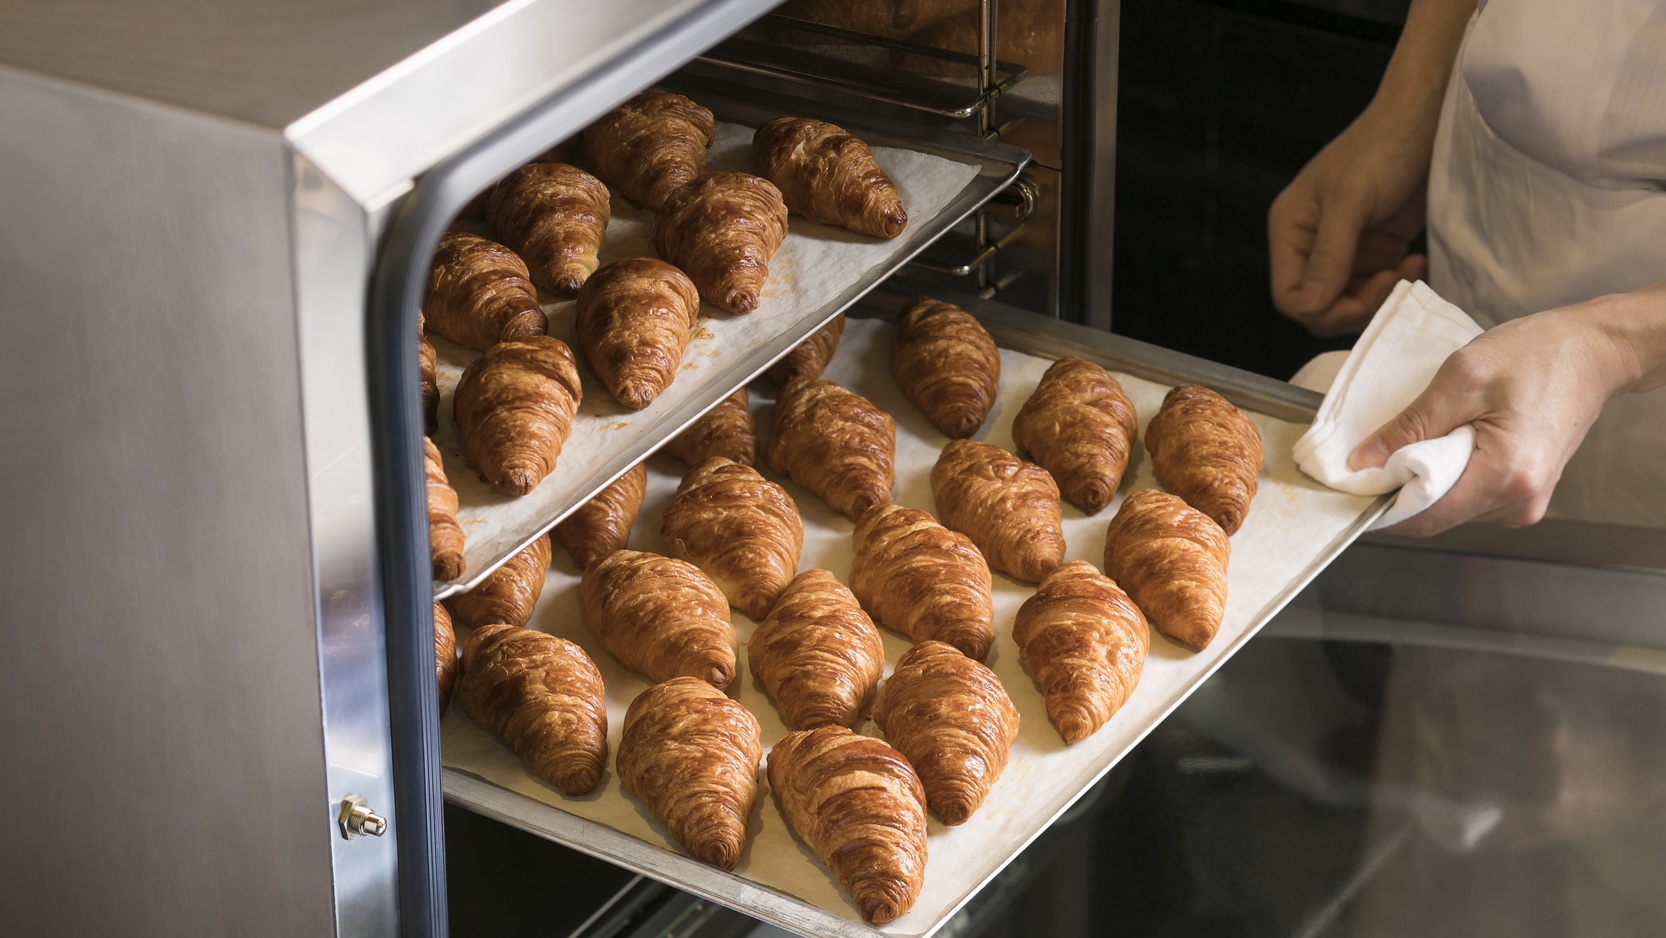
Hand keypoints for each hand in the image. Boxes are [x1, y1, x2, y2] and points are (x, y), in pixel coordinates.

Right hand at [1268, 110, 1431, 336]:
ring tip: (1408, 269)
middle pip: (1320, 306)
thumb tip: (1310, 308)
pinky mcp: (1376, 250)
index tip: (1360, 298)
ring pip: (1350, 302)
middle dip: (1354, 306)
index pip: (1290, 295)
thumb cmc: (1382, 147)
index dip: (1320, 309)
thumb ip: (1329, 255)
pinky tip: (1416, 262)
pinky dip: (1398, 285)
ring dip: (1381, 297)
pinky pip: (1377, 288)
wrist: (1427, 119)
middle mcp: (1311, 245)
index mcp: (1291, 230)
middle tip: (1390, 283)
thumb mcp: (1351, 200)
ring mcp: (1345, 249)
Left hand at [1347, 302, 1637, 535]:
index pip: (1422, 517)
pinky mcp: (1525, 492)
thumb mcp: (1461, 378)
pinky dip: (1449, 474)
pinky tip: (1454, 440)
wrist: (1596, 351)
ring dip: (1426, 478)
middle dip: (1401, 486)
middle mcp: (1518, 502)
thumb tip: (1364, 462)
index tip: (1354, 478)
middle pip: (1434, 515)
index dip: (1381, 502)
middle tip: (1387, 445)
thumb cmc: (1539, 355)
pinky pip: (1469, 496)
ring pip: (1450, 507)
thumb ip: (1410, 425)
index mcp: (1505, 477)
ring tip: (1433, 433)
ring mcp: (1525, 502)